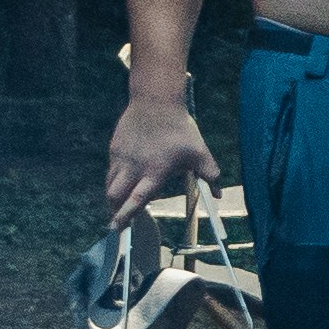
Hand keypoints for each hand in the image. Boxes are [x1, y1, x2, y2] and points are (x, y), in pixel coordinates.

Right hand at [104, 93, 214, 221]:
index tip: (118, 227)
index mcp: (155, 171)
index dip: (126, 215)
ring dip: (112, 197)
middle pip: (114, 196)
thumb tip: (218, 194)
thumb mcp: (199, 152)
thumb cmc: (181, 128)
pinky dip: (114, 180)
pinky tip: (122, 181)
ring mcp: (122, 157)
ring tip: (118, 205)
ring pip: (110, 184)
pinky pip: (111, 169)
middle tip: (117, 222)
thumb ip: (210, 175)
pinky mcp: (115, 148)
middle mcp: (135, 167)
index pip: (137, 199)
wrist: (156, 101)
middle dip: (114, 211)